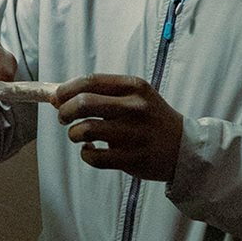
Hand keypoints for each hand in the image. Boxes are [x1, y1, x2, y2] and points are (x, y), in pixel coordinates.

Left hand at [54, 74, 183, 181]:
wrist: (184, 148)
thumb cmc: (152, 119)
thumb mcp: (136, 96)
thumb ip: (102, 93)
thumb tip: (58, 96)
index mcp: (135, 87)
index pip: (90, 81)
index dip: (66, 90)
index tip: (57, 98)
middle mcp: (135, 108)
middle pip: (83, 103)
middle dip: (64, 112)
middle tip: (64, 118)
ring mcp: (134, 135)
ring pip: (85, 131)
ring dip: (74, 134)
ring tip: (79, 135)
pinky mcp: (132, 159)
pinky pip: (94, 157)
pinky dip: (86, 154)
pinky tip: (91, 150)